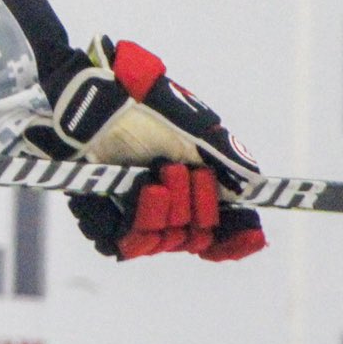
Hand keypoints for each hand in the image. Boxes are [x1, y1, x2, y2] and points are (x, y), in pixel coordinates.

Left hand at [22, 36, 266, 262]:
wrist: (88, 99)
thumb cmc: (138, 103)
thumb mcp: (188, 124)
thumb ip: (221, 154)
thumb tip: (253, 184)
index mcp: (193, 180)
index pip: (224, 226)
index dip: (238, 238)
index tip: (252, 237)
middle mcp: (167, 200)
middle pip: (196, 237)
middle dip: (194, 208)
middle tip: (177, 171)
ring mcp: (135, 209)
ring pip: (162, 242)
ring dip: (163, 213)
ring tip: (153, 180)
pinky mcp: (103, 215)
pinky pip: (121, 243)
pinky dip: (130, 224)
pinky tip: (133, 191)